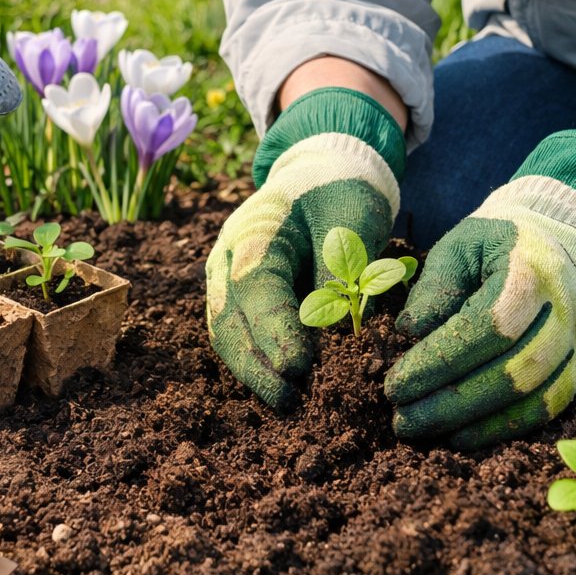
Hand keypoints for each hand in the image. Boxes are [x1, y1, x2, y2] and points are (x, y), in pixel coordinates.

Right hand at [206, 88, 406, 407]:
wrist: (323, 171)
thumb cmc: (341, 193)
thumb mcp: (350, 224)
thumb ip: (340, 276)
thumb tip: (339, 336)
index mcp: (252, 231)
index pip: (254, 288)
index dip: (274, 331)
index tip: (299, 368)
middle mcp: (227, 258)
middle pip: (228, 319)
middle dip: (257, 365)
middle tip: (291, 399)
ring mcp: (225, 277)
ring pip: (226, 333)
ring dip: (253, 371)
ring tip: (288, 403)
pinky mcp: (236, 296)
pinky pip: (237, 333)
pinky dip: (255, 361)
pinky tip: (281, 385)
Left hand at [386, 131, 575, 447]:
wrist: (567, 240)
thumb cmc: (499, 245)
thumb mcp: (461, 246)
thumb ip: (435, 287)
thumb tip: (409, 333)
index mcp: (532, 271)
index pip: (485, 328)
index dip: (438, 362)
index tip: (394, 385)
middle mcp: (567, 309)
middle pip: (510, 371)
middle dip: (449, 403)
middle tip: (400, 418)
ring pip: (531, 397)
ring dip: (472, 422)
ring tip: (422, 428)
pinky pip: (548, 409)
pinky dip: (503, 428)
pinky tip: (462, 436)